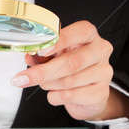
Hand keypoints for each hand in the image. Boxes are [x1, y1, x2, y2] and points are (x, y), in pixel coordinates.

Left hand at [11, 21, 128, 120]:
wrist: (87, 93)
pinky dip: (56, 96)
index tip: (40, 50)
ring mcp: (104, 72)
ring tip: (44, 83)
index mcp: (89, 35)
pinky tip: (54, 94)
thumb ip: (42, 54)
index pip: (80, 32)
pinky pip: (72, 96)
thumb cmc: (71, 67)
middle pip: (73, 62)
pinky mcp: (101, 92)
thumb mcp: (56, 55)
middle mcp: (100, 50)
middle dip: (44, 71)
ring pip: (70, 81)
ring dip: (49, 84)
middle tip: (24, 78)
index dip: (59, 42)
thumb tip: (29, 56)